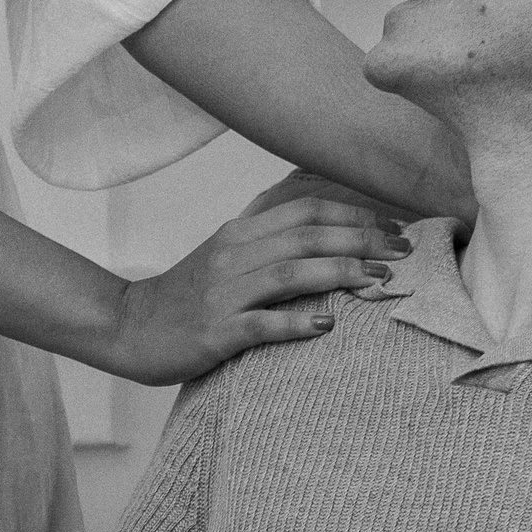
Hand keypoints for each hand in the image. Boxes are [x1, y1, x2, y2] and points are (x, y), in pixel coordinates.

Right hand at [103, 194, 407, 383]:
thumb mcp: (224, 250)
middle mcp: (232, 255)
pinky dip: (296, 323)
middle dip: (361, 239)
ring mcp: (222, 294)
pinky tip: (327, 326)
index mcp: (239, 232)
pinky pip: (260, 324)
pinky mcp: (214, 332)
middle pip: (305, 236)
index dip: (354, 214)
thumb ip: (265, 227)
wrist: (127, 326)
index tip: (395, 228)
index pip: (305, 209)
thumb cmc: (185, 293)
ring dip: (339, 273)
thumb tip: (311, 199)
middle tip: (404, 253)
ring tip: (380, 281)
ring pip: (289, 273)